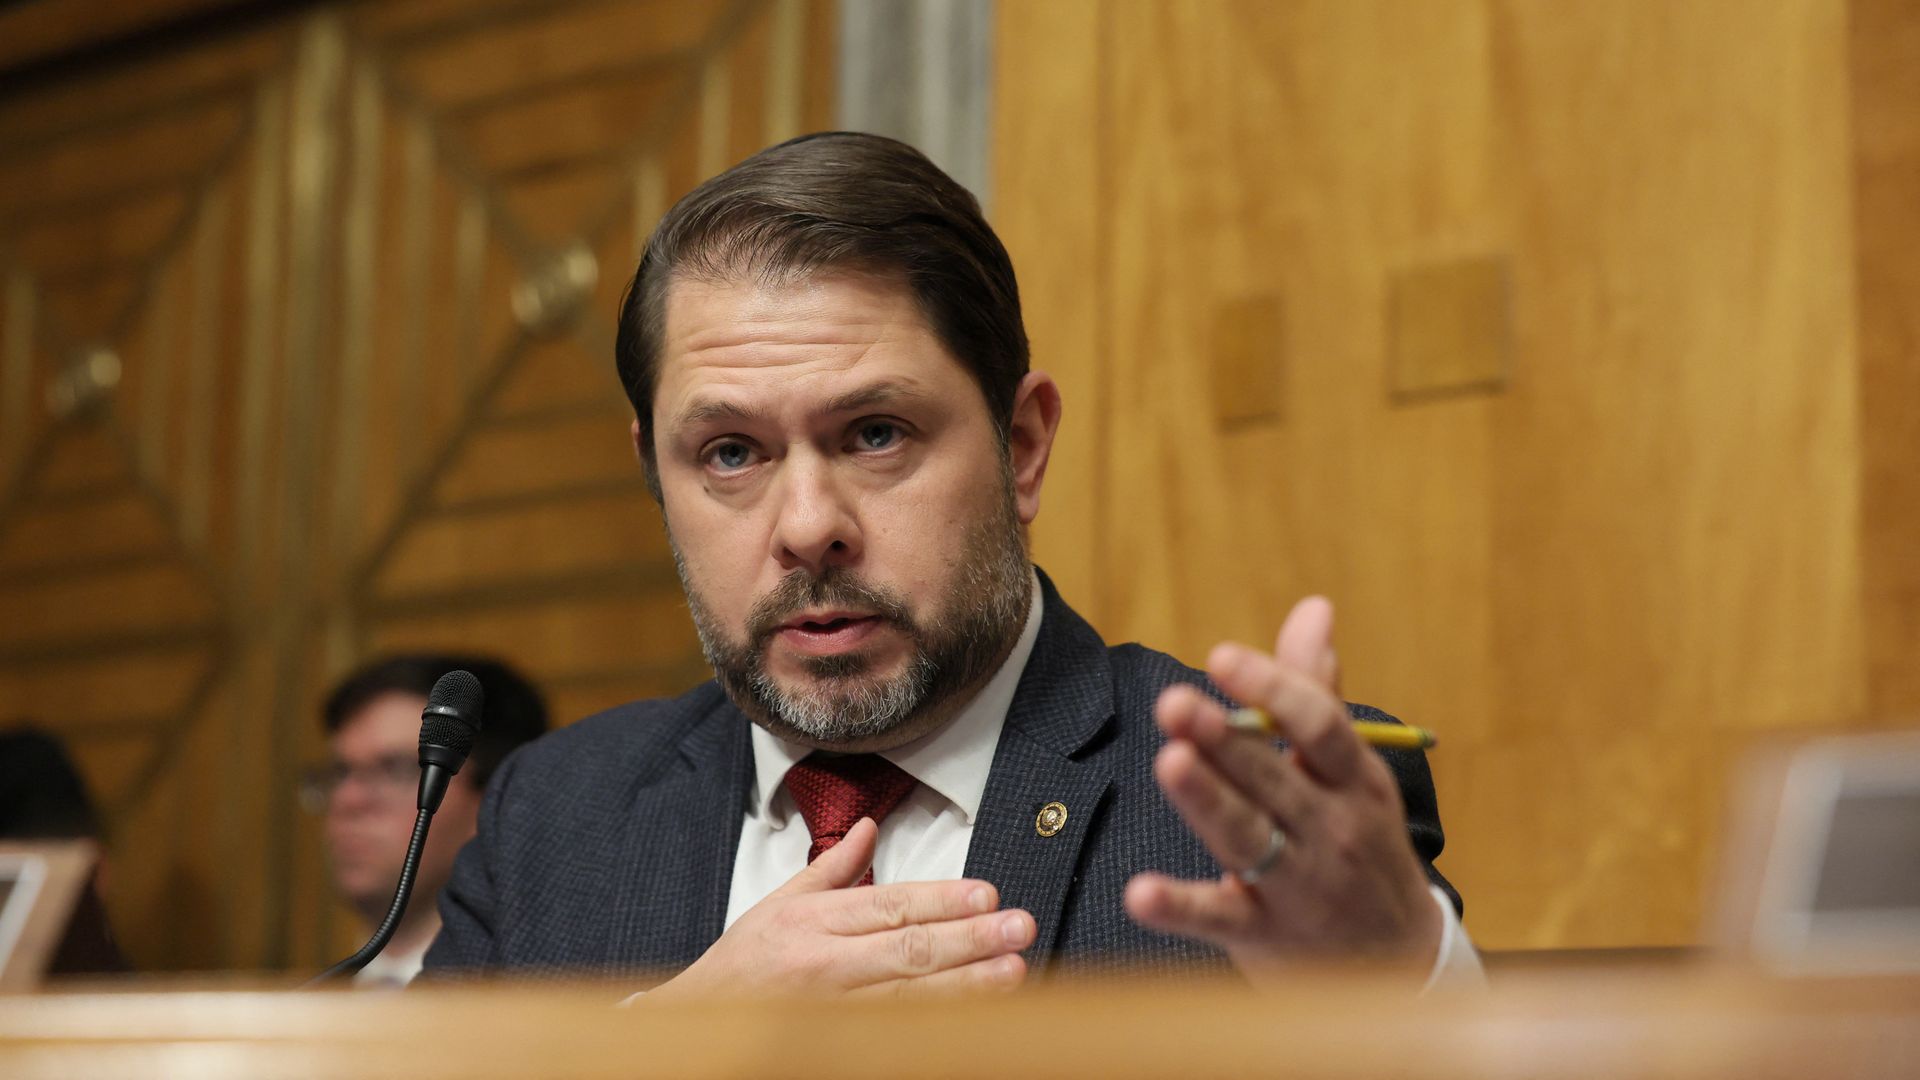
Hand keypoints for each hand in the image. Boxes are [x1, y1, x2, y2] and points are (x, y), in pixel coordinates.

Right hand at [651, 818, 1034, 998]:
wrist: (696, 1028)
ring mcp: (833, 1013)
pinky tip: (974, 1017)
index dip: (942, 900)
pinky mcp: (838, 1045)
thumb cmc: (742, 966)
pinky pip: (896, 1035)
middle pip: (908, 951)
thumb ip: (831, 869)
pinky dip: (936, 1026)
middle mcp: (824, 967)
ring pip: (910, 998)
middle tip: (1019, 927)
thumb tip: (869, 826)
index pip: (889, 906)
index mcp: (811, 924)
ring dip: (967, 986)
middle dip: (970, 939)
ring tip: (1013, 972)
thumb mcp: (779, 906)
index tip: (987, 893)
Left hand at [1123, 597, 1442, 984]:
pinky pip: (1218, 919)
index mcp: (1353, 780)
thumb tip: (1312, 606)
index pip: (1319, 727)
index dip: (1271, 689)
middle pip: (1274, 779)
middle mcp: (1330, 829)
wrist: (1398, 964)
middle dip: (1225, 741)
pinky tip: (1139, 893)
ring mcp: (1299, 886)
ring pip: (1248, 839)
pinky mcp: (1264, 935)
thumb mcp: (1351, 772)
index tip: (1220, 655)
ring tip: (1169, 762)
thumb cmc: (1358, 843)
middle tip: (1174, 702)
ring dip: (1207, 801)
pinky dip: (1179, 907)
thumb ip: (1316, 692)